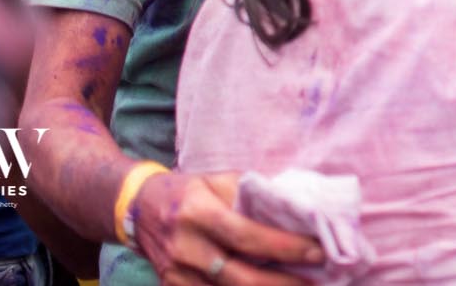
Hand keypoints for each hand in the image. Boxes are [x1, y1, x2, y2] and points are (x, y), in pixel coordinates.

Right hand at [131, 169, 321, 285]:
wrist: (138, 207)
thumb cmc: (190, 190)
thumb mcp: (219, 180)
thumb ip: (253, 195)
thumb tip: (297, 209)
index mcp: (198, 212)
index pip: (247, 236)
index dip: (284, 247)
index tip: (317, 252)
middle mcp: (185, 247)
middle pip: (239, 275)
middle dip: (281, 283)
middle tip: (316, 282)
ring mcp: (176, 273)